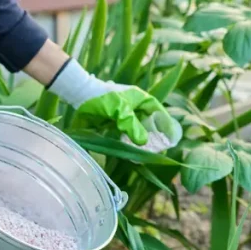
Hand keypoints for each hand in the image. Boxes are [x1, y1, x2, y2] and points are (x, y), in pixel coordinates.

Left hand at [49, 60, 180, 149]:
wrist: (79, 95)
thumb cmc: (102, 98)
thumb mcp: (119, 110)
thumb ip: (131, 125)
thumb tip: (143, 142)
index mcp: (140, 99)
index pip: (157, 112)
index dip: (165, 124)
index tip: (171, 137)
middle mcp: (135, 107)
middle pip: (150, 123)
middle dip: (154, 136)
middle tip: (159, 150)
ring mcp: (125, 116)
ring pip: (139, 130)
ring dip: (142, 141)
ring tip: (147, 154)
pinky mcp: (115, 123)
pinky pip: (127, 135)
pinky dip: (130, 143)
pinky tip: (132, 152)